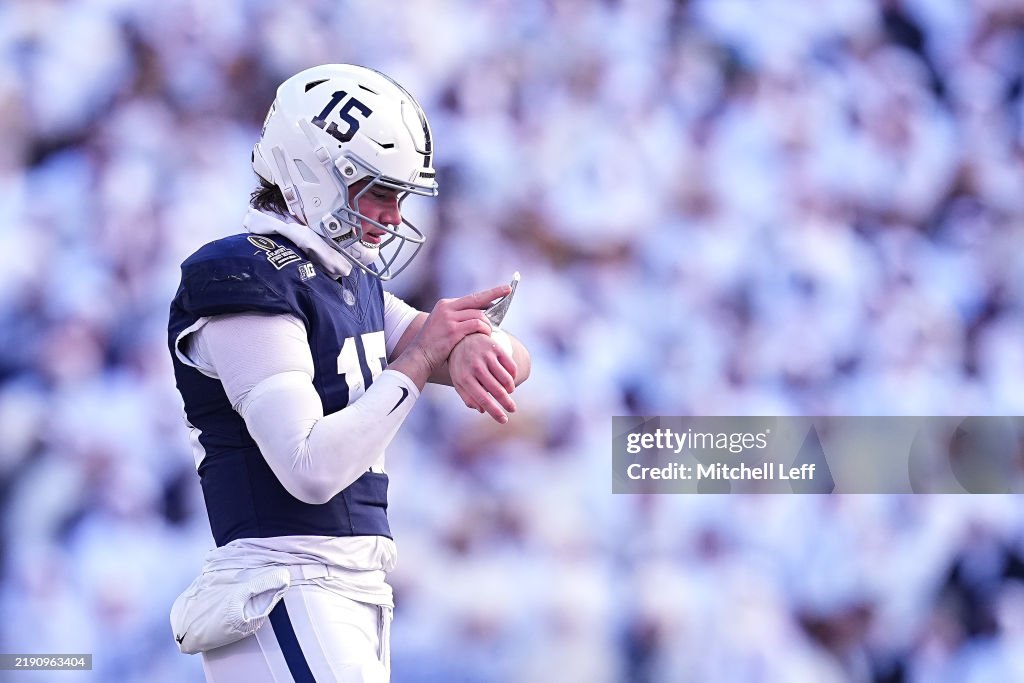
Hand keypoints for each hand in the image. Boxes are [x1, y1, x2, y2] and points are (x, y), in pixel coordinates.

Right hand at [391, 284, 510, 387]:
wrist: (419, 356)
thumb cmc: (434, 344)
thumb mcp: (442, 324)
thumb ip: (457, 318)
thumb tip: (479, 316)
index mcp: (445, 304)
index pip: (471, 297)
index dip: (489, 294)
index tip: (503, 289)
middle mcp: (447, 308)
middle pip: (477, 300)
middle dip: (494, 294)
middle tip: (507, 291)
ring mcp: (449, 318)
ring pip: (479, 315)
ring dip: (488, 324)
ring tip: (490, 333)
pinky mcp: (453, 330)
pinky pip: (476, 325)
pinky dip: (484, 329)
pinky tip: (486, 335)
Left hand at [448, 332, 517, 423]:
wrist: (461, 338)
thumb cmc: (460, 365)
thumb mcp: (459, 381)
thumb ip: (468, 397)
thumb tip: (482, 410)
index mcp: (464, 378)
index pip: (483, 399)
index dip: (495, 411)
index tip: (504, 420)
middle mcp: (475, 367)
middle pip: (497, 390)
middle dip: (507, 403)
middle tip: (513, 410)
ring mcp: (486, 356)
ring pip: (506, 379)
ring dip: (510, 388)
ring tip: (509, 391)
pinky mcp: (495, 347)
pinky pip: (510, 366)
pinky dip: (512, 375)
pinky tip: (509, 379)